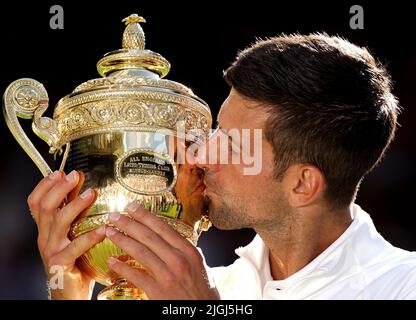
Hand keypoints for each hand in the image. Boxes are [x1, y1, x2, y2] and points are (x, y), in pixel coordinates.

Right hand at [27, 170, 104, 299]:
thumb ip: (76, 214)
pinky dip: (89, 237)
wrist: (69, 291)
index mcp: (46, 228)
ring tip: (91, 193)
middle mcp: (45, 237)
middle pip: (46, 207)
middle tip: (75, 175)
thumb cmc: (75, 261)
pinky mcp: (61, 264)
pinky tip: (103, 229)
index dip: (45, 185)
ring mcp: (52, 251)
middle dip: (59, 188)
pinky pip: (74, 248)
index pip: (36, 202)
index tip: (60, 172)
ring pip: (58, 223)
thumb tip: (86, 188)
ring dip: (75, 205)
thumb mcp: (73, 234)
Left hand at [105, 203, 219, 299]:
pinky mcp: (158, 291)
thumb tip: (174, 239)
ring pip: (140, 252)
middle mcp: (178, 259)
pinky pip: (136, 276)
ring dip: (122, 240)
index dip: (145, 216)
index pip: (163, 228)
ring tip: (109, 231)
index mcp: (188, 251)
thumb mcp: (200, 265)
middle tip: (114, 215)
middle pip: (149, 236)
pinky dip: (122, 267)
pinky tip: (111, 261)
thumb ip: (186, 251)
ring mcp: (168, 275)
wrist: (204, 312)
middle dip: (129, 223)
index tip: (132, 207)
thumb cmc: (203, 291)